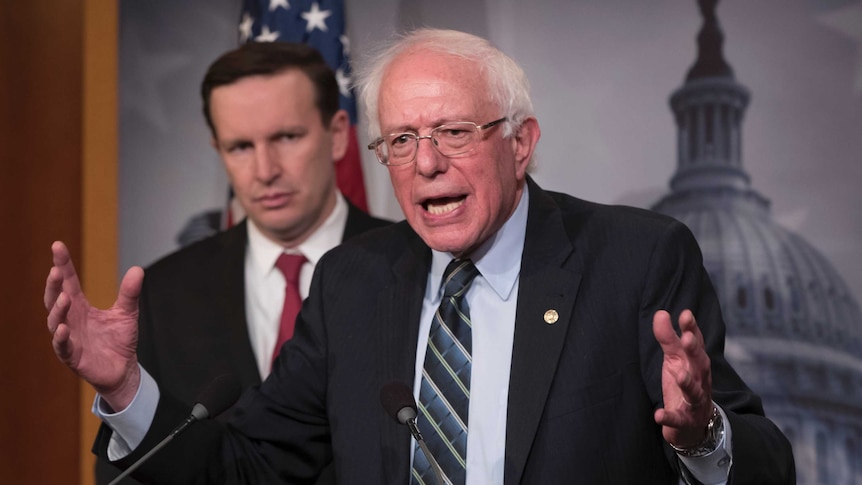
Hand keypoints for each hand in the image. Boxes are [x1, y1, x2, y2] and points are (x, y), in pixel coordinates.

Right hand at [44, 241, 142, 409]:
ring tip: (64, 297)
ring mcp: (69, 338)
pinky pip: (62, 347)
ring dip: (58, 309)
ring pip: (56, 321)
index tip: (58, 246)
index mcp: (81, 307)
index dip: (63, 265)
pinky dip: (61, 338)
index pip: (68, 283)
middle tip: (56, 270)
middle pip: (56, 298)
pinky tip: (64, 328)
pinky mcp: (73, 357)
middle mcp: (70, 320)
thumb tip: (138, 269)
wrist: (123, 369)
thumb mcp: (127, 313)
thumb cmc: (119, 340)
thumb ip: (129, 293)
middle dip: (54, 285)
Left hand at [652, 309, 713, 448]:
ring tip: (679, 375)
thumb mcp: (674, 359)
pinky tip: (659, 415)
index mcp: (696, 364)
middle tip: (687, 338)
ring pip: (694, 392)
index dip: (692, 330)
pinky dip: (670, 417)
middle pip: (700, 365)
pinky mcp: (685, 420)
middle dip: (694, 352)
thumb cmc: (684, 384)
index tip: (685, 314)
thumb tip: (661, 313)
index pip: (696, 344)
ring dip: (687, 383)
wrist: (693, 424)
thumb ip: (668, 338)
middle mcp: (700, 380)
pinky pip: (678, 419)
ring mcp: (694, 401)